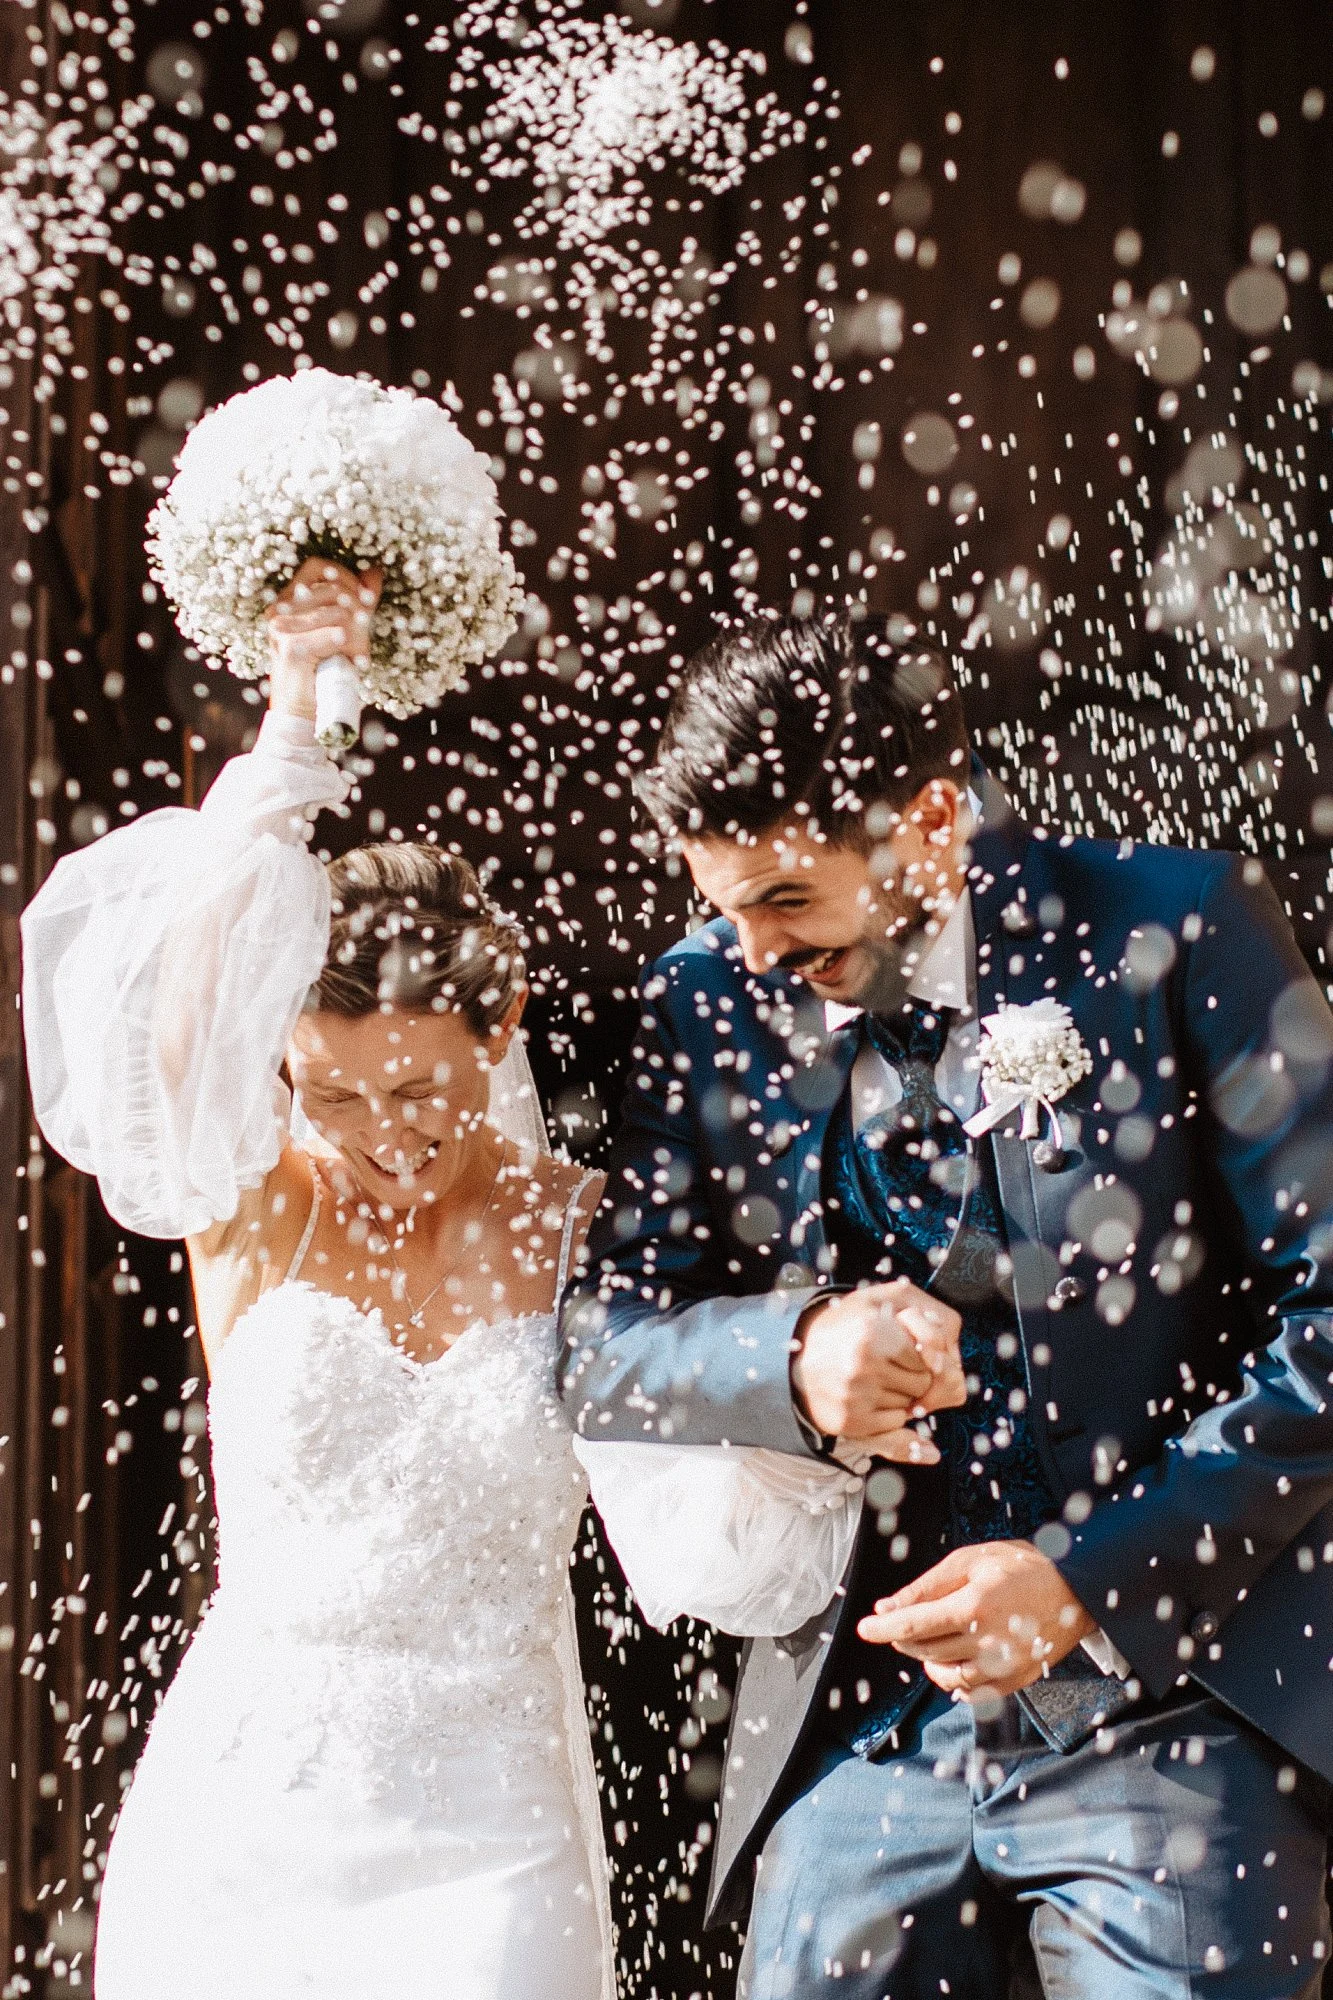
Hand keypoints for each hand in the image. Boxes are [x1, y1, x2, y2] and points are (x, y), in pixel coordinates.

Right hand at [265, 557, 382, 720]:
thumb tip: (375, 570)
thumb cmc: (324, 671)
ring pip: (337, 612)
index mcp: (286, 601)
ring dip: (356, 634)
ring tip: (353, 654)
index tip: (366, 596)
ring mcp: (281, 628)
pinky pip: (335, 633)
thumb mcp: (344, 628)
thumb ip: (357, 599)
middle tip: (366, 630)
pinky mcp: (291, 648)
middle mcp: (279, 611)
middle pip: (332, 588)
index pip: (317, 566)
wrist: (305, 712)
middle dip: (358, 608)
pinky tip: (348, 660)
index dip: (345, 575)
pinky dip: (348, 647)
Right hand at [791, 1279, 964, 1465]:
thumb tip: (948, 1357)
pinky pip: (894, 1421)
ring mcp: (855, 1396)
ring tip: (872, 1378)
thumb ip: (922, 1312)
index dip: (915, 1351)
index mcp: (872, 1332)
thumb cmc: (845, 1326)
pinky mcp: (851, 1422)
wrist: (796, 1357)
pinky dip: (888, 1412)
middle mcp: (863, 1365)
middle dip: (910, 1375)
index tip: (895, 1345)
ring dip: (899, 1394)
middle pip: (921, 1382)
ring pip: (909, 1404)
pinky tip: (867, 1395)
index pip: (926, 1353)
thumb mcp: (876, 1301)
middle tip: (884, 1363)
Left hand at [855, 1540, 1096, 1696]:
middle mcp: (988, 1642)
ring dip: (927, 1661)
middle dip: (904, 1639)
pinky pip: (973, 1692)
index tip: (864, 1629)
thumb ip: (927, 1585)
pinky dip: (954, 1682)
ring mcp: (1004, 1666)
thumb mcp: (971, 1561)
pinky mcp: (1016, 1681)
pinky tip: (951, 1664)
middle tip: (899, 1624)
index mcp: (974, 1606)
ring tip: (927, 1643)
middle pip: (926, 1651)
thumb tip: (888, 1607)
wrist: (1077, 1589)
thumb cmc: (1022, 1567)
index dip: (883, 1629)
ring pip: (946, 1676)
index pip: (914, 1625)